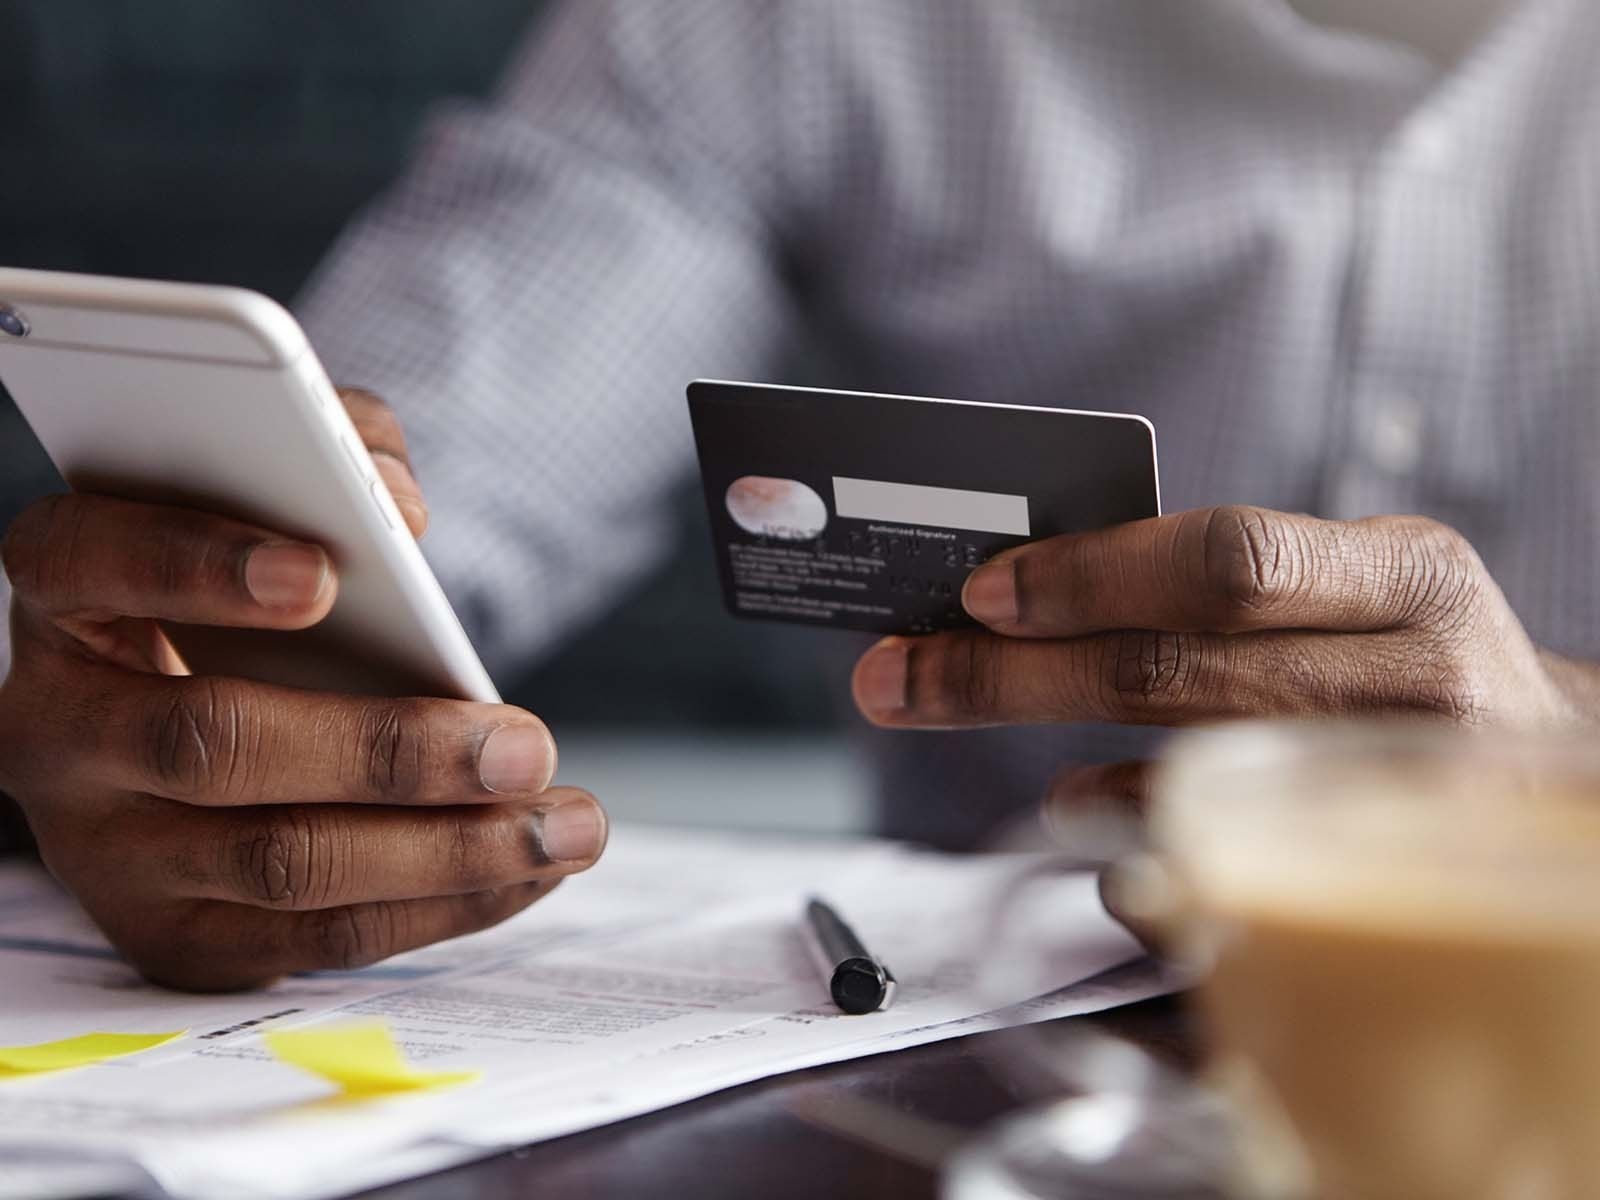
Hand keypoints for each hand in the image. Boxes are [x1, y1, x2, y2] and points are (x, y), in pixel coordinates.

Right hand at [0, 388, 605, 990]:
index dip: (200, 565)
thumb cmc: (241, 589)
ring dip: (447, 851)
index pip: (96, 562)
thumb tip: (399, 510)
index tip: (325, 574)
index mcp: (66, 594)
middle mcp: (60, 731)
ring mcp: (108, 852)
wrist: (172, 737)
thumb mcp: (268, 500)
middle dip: (389, 752)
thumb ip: (335, 454)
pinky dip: (443, 907)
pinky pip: (318, 938)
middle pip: (214, 745)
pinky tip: (530, 869)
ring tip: (568, 825)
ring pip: (281, 863)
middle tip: (525, 746)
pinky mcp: (176, 937)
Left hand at [852, 505, 1584, 818]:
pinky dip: (1128, 844)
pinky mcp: (1382, 900)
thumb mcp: (1360, 593)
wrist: (1557, 785)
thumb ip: (1230, 587)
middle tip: (900, 678)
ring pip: (1188, 782)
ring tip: (958, 718)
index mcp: (1412, 574)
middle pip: (1178, 670)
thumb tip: (1023, 594)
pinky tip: (1089, 818)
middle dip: (1008, 677)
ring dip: (1050, 763)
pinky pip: (1218, 880)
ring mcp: (1408, 801)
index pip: (1228, 560)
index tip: (976, 592)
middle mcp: (1425, 683)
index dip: (1087, 576)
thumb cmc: (1413, 671)